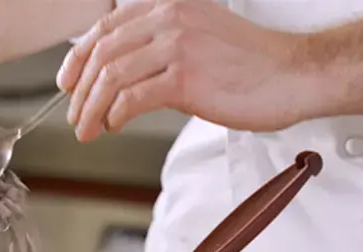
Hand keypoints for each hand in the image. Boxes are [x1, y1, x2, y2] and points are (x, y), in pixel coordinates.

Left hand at [57, 0, 307, 140]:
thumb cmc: (251, 64)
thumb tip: (123, 76)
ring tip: (88, 128)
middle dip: (81, 90)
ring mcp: (178, 45)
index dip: (78, 57)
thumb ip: (160, 47)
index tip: (69, 81)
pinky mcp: (186, 77)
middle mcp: (170, 18)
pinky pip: (133, 98)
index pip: (106, 27)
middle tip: (76, 115)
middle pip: (103, 53)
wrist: (294, 74)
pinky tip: (115, 125)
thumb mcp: (199, 37)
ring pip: (112, 77)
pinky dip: (115, 115)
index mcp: (169, 6)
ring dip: (92, 108)